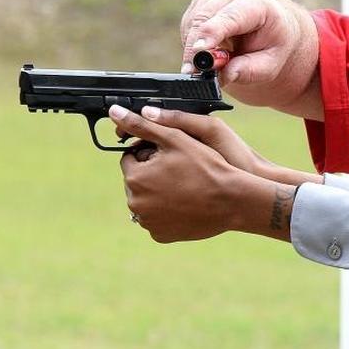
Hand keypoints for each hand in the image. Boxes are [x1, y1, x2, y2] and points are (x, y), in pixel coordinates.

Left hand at [111, 104, 260, 242]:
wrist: (233, 201)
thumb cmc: (207, 167)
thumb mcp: (175, 139)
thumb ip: (142, 125)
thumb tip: (114, 113)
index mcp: (135, 178)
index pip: (131, 158)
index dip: (152, 153)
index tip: (173, 155)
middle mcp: (135, 203)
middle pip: (138, 181)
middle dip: (153, 174)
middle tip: (181, 171)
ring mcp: (148, 222)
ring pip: (147, 200)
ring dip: (159, 193)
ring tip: (185, 187)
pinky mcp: (161, 235)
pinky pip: (157, 220)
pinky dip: (167, 212)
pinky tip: (186, 204)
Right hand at [179, 0, 320, 113]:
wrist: (274, 28)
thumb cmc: (272, 46)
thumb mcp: (271, 64)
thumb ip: (250, 71)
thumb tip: (226, 74)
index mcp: (259, 5)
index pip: (232, 16)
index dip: (213, 32)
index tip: (200, 50)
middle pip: (205, 17)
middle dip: (195, 47)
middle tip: (192, 72)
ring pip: (192, 20)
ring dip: (194, 45)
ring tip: (212, 61)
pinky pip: (188, 22)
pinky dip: (193, 40)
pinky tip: (208, 48)